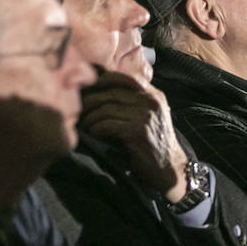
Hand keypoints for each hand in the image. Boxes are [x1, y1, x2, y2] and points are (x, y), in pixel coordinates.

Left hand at [79, 70, 190, 201]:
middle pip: (110, 91)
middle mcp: (150, 100)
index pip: (121, 77)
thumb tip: (98, 91)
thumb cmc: (152, 144)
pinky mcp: (139, 131)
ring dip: (90, 117)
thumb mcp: (145, 116)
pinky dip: (96, 129)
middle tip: (76, 109)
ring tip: (84, 125)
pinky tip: (93, 133)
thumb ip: (130, 102)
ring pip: (106, 108)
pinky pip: (108, 124)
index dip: (99, 81)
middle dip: (89, 100)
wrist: (170, 168)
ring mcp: (146, 115)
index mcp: (151, 94)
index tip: (84, 90)